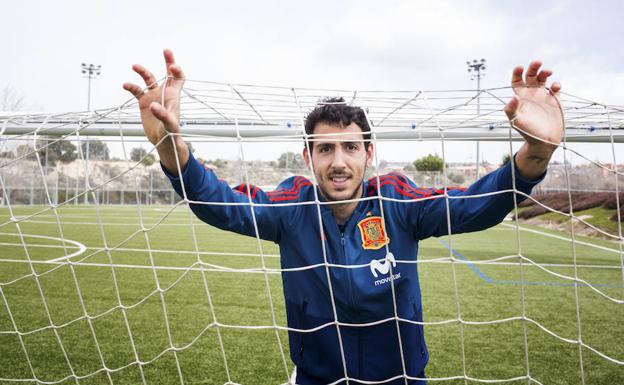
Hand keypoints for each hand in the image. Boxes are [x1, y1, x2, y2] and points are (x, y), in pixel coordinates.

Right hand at [123, 49, 188, 173]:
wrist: (162, 141)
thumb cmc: (171, 133)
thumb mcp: (170, 125)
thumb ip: (163, 115)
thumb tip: (153, 106)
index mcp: (174, 95)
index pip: (178, 78)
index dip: (176, 71)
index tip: (171, 68)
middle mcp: (164, 93)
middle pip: (167, 74)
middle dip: (168, 61)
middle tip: (166, 50)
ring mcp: (154, 96)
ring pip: (149, 79)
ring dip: (142, 71)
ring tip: (134, 66)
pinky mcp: (144, 102)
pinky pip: (136, 91)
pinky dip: (131, 87)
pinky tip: (125, 85)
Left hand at [504, 61, 563, 149]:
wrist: (543, 142)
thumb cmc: (527, 132)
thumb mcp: (516, 121)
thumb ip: (511, 110)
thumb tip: (513, 97)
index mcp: (520, 98)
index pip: (516, 81)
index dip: (517, 73)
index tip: (520, 67)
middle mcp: (531, 95)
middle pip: (530, 76)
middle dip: (533, 67)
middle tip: (537, 62)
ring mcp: (543, 96)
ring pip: (543, 79)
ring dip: (544, 72)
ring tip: (548, 72)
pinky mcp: (554, 100)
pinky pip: (555, 88)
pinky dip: (556, 84)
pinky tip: (555, 87)